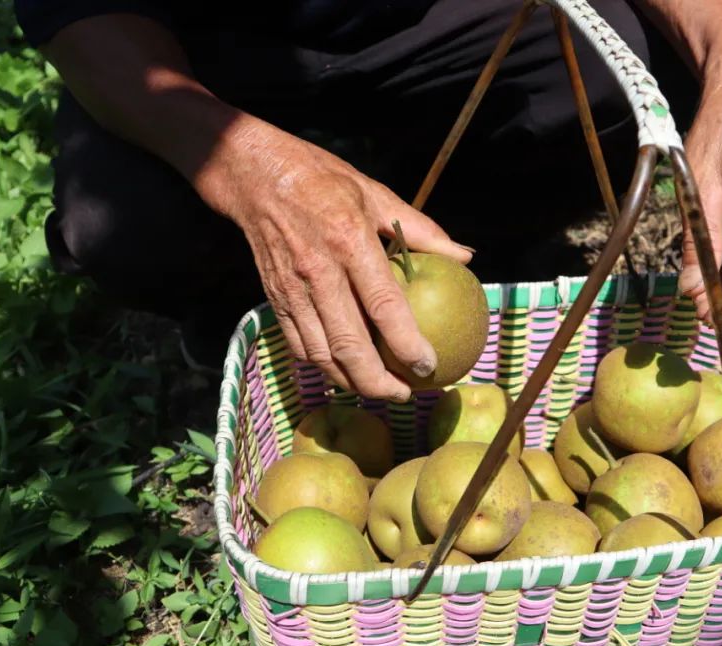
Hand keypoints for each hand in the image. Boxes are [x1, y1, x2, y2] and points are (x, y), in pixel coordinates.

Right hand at [197, 114, 471, 400]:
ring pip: (322, 354)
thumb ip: (421, 230)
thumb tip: (465, 256)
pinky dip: (324, 367)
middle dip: (379, 381)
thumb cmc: (323, 181)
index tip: (427, 365)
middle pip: (349, 345)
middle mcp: (319, 272)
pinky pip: (300, 346)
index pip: (384, 306)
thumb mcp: (375, 193)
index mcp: (349, 242)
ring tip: (380, 390)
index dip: (407, 343)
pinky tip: (345, 373)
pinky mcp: (275, 299)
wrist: (256, 176)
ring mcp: (292, 290)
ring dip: (352, 382)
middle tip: (405, 393)